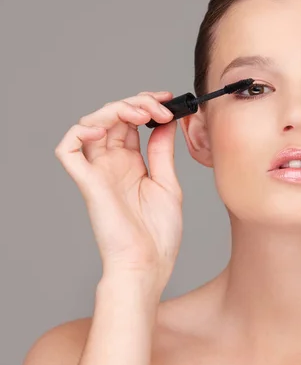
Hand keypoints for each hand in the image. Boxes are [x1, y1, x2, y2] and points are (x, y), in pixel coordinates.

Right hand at [55, 91, 182, 296]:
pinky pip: (68, 149)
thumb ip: (162, 151)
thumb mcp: (167, 183)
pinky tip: (106, 128)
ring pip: (91, 123)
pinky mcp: (87, 182)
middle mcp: (111, 164)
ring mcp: (97, 171)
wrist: (148, 264)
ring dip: (116, 109)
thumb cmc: (158, 234)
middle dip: (137, 102)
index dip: (145, 105)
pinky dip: (82, 131)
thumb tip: (167, 122)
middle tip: (160, 107)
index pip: (130, 121)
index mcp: (130, 164)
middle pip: (112, 117)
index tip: (168, 100)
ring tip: (143, 114)